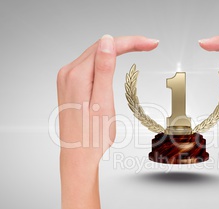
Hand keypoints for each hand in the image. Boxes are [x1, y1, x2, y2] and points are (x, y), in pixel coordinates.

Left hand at [57, 35, 158, 165]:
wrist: (78, 156)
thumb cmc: (92, 136)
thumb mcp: (103, 101)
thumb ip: (104, 69)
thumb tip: (107, 41)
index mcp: (76, 75)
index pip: (107, 47)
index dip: (131, 42)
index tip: (151, 43)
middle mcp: (68, 73)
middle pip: (100, 48)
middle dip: (127, 44)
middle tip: (150, 44)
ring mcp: (67, 79)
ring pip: (95, 55)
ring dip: (116, 50)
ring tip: (139, 48)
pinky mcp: (70, 86)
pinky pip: (89, 65)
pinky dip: (105, 61)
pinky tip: (116, 61)